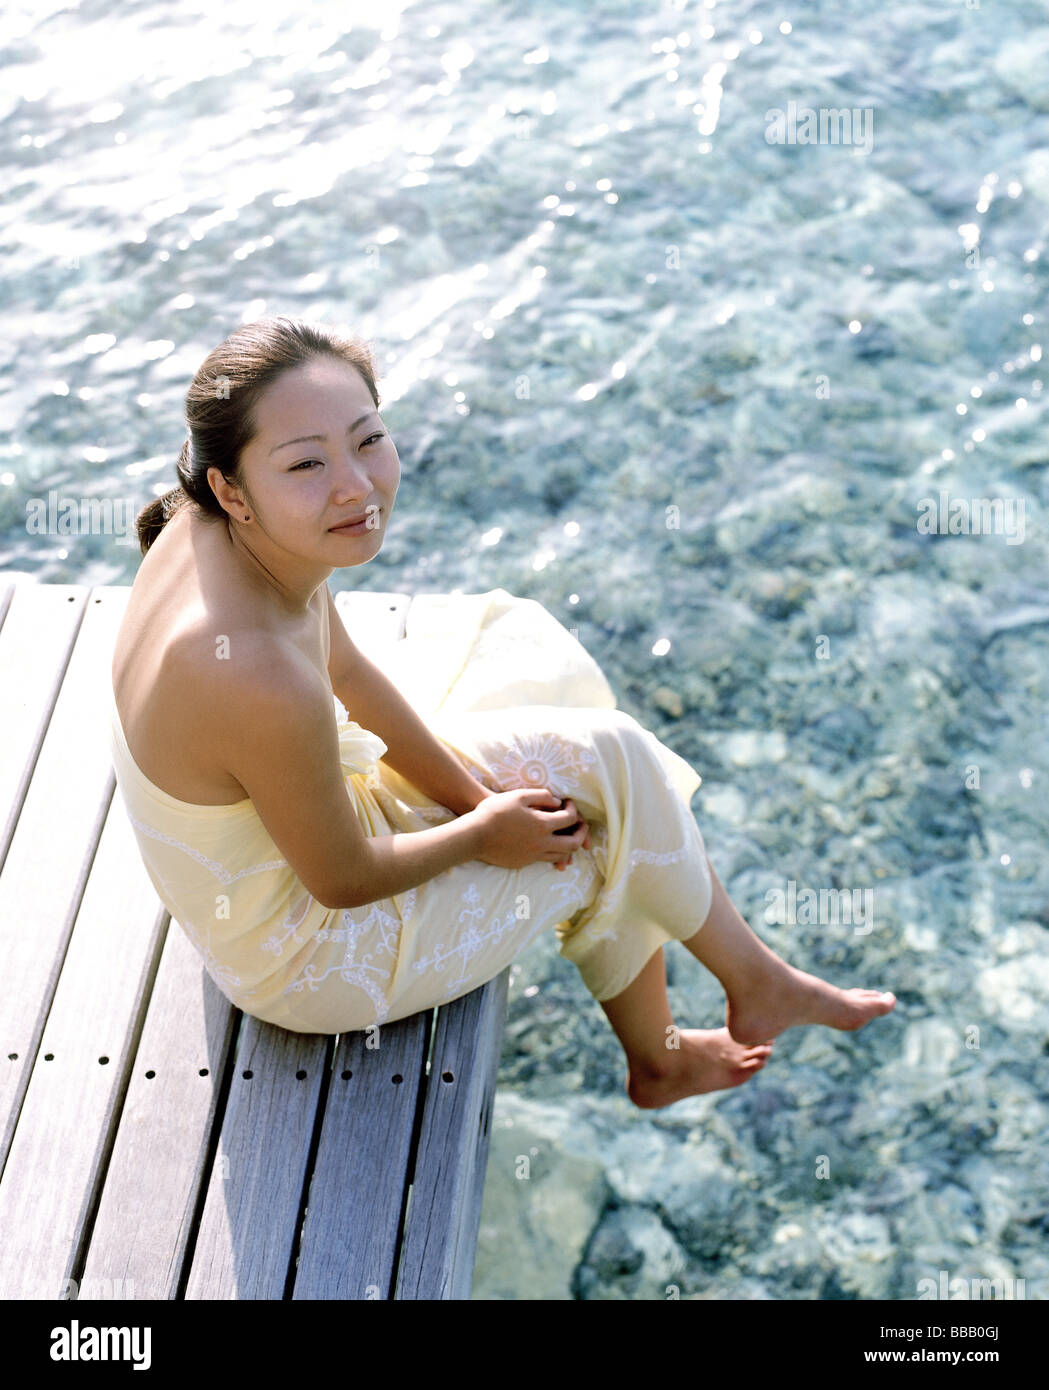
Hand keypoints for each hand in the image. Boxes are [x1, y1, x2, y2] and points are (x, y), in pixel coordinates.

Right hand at [470, 788, 590, 870]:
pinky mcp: (523, 862)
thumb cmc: (494, 812)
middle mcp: (541, 843)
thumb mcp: (518, 796)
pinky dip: (553, 853)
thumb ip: (541, 796)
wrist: (473, 836)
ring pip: (560, 855)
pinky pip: (544, 860)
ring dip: (568, 845)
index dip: (573, 809)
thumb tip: (557, 802)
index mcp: (542, 825)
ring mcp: (532, 856)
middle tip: (580, 825)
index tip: (568, 803)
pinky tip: (547, 844)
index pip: (570, 819)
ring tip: (567, 836)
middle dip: (581, 834)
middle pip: (572, 844)